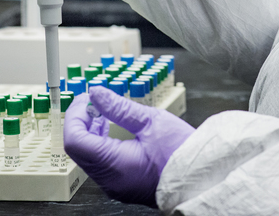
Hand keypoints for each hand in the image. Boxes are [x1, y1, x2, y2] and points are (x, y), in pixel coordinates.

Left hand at [64, 86, 194, 206]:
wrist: (202, 177)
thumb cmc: (181, 153)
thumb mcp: (150, 121)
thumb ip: (119, 107)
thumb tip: (97, 93)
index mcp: (113, 165)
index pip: (75, 139)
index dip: (75, 114)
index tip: (86, 99)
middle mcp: (109, 180)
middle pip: (78, 148)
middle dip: (82, 121)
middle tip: (94, 101)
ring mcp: (115, 185)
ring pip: (88, 156)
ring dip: (91, 132)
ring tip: (104, 113)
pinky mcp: (122, 185)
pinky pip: (101, 164)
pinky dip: (100, 143)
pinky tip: (112, 129)